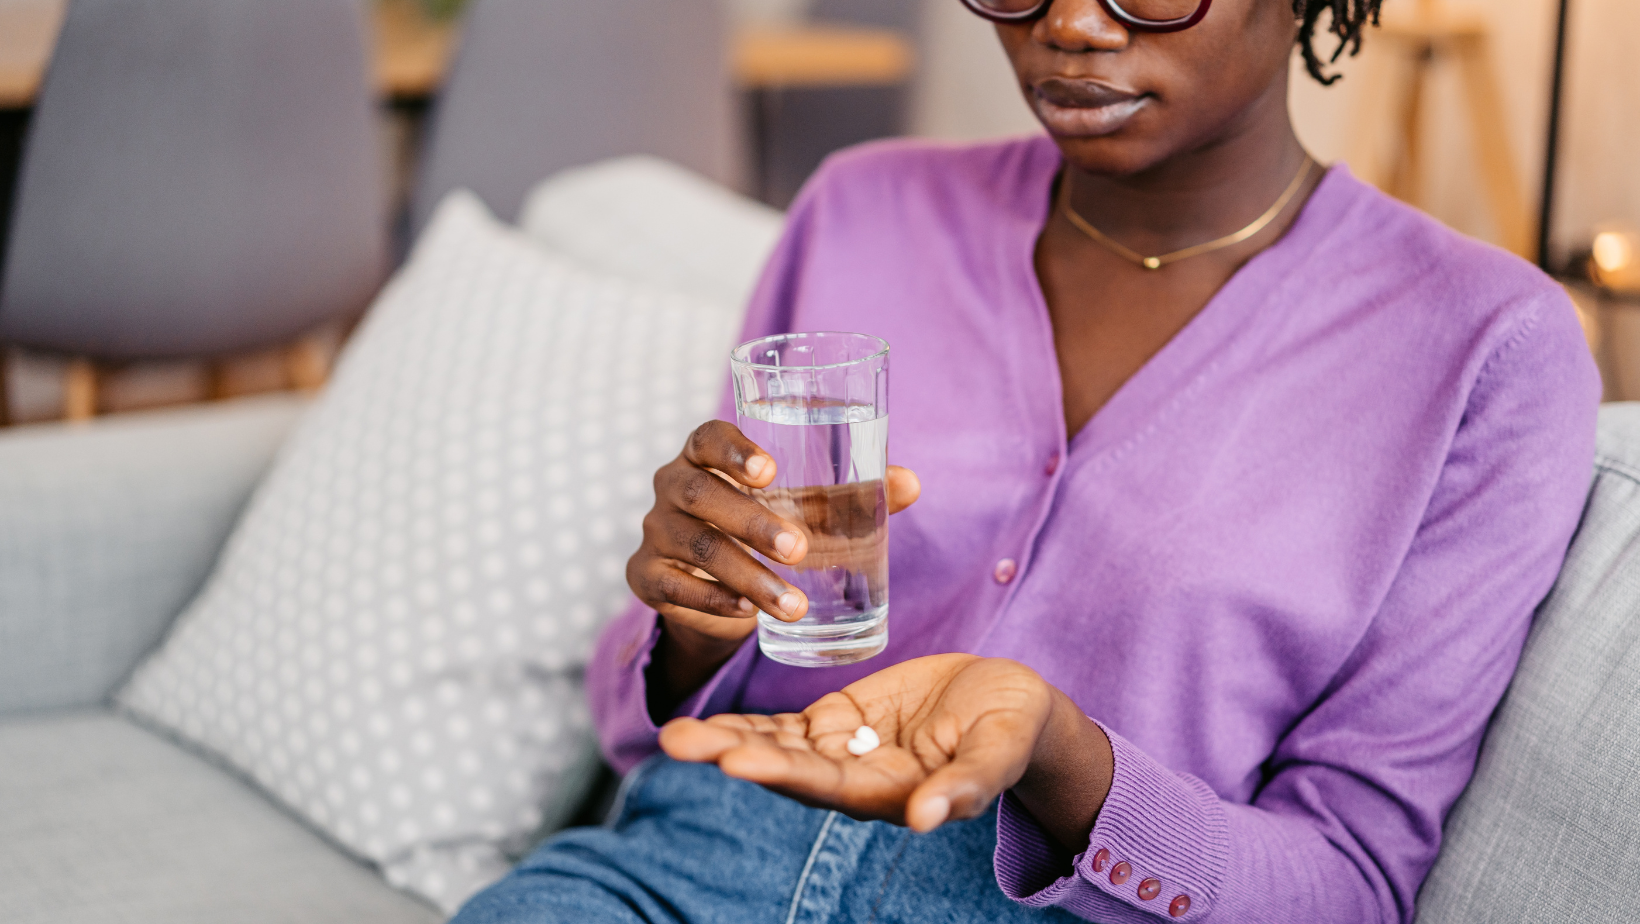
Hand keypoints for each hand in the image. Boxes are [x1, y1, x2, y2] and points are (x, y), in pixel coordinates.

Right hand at [626, 420, 920, 708]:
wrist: (716, 587)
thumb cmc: (764, 526)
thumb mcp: (803, 508)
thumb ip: (850, 495)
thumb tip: (911, 484)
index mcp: (706, 455)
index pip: (706, 437)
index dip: (733, 449)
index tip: (770, 470)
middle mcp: (672, 485)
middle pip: (699, 493)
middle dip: (751, 521)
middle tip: (799, 549)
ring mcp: (655, 531)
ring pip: (695, 546)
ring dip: (745, 574)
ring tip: (792, 602)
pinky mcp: (646, 576)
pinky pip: (672, 586)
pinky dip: (712, 599)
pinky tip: (746, 612)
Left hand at [659, 654, 1113, 846]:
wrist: (1012, 704)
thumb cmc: (1014, 730)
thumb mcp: (999, 752)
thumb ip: (964, 787)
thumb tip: (924, 820)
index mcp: (892, 793)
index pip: (825, 785)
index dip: (779, 773)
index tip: (733, 763)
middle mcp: (857, 779)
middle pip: (784, 768)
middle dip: (731, 753)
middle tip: (676, 741)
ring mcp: (845, 748)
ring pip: (776, 746)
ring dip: (727, 739)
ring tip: (674, 732)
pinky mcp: (841, 720)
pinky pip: (787, 726)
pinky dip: (750, 724)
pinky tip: (709, 722)